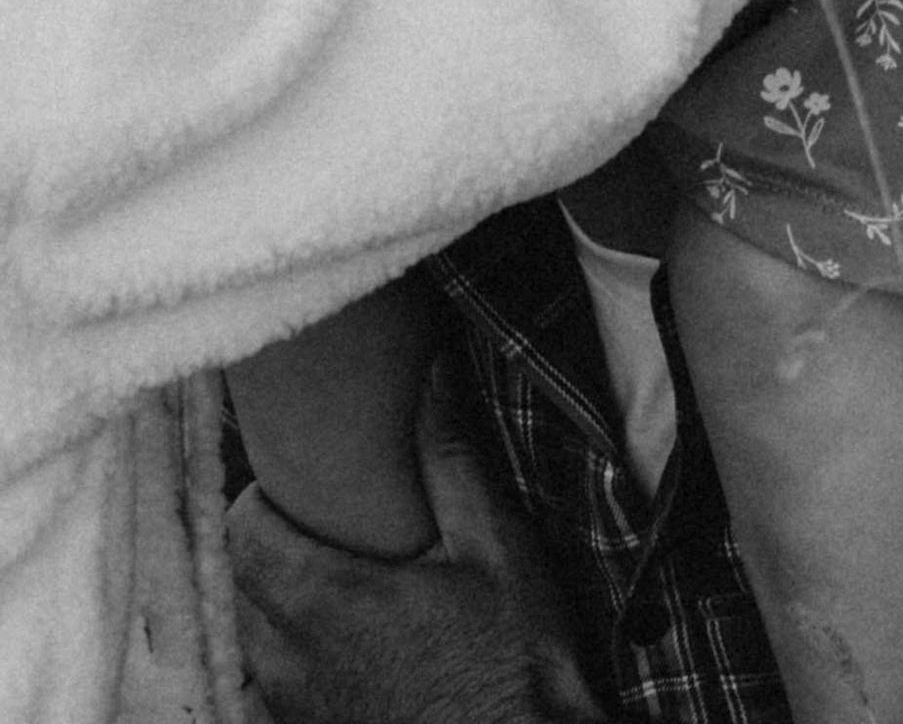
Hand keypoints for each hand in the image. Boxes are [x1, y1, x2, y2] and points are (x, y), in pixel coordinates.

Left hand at [232, 364, 605, 721]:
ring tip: (318, 576)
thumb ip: (452, 459)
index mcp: (326, 603)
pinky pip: (266, 690)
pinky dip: (280, 658)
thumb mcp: (498, 550)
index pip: (238, 534)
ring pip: (244, 643)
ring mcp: (297, 712)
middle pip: (232, 588)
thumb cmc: (512, 664)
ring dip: (265, 604)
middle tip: (306, 520)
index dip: (254, 498)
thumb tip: (436, 372)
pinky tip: (331, 646)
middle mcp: (292, 664)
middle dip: (257, 547)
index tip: (290, 481)